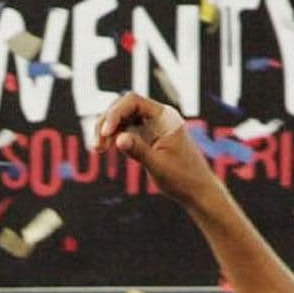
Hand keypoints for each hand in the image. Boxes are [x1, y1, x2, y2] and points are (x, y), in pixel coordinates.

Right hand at [94, 94, 222, 207]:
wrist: (196, 190)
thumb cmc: (182, 178)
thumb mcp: (158, 166)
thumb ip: (139, 150)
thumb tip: (118, 139)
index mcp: (165, 117)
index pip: (133, 101)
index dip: (115, 114)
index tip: (106, 134)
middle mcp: (157, 117)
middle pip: (123, 107)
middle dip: (107, 122)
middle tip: (97, 145)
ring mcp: (151, 126)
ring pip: (122, 118)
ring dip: (107, 130)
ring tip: (98, 149)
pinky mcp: (146, 137)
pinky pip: (125, 129)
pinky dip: (113, 137)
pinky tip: (104, 149)